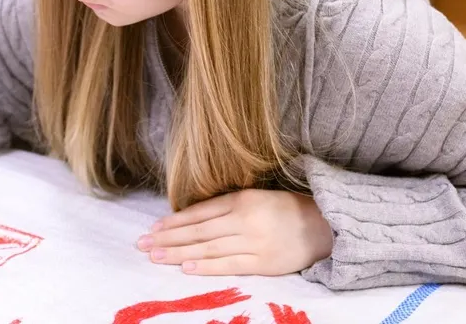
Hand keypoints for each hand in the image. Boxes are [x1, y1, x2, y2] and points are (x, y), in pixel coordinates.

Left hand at [138, 189, 332, 275]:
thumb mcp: (255, 197)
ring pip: (208, 248)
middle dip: (167, 238)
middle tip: (142, 244)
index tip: (152, 228)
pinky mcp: (263, 263)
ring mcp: (253, 242)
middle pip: (197, 231)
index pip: (198, 212)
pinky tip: (186, 267)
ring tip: (155, 256)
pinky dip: (206, 267)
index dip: (173, 221)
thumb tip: (190, 218)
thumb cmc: (285, 210)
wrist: (324, 225)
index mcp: (241, 200)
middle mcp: (244, 219)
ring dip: (178, 253)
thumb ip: (227, 205)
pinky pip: (229, 265)